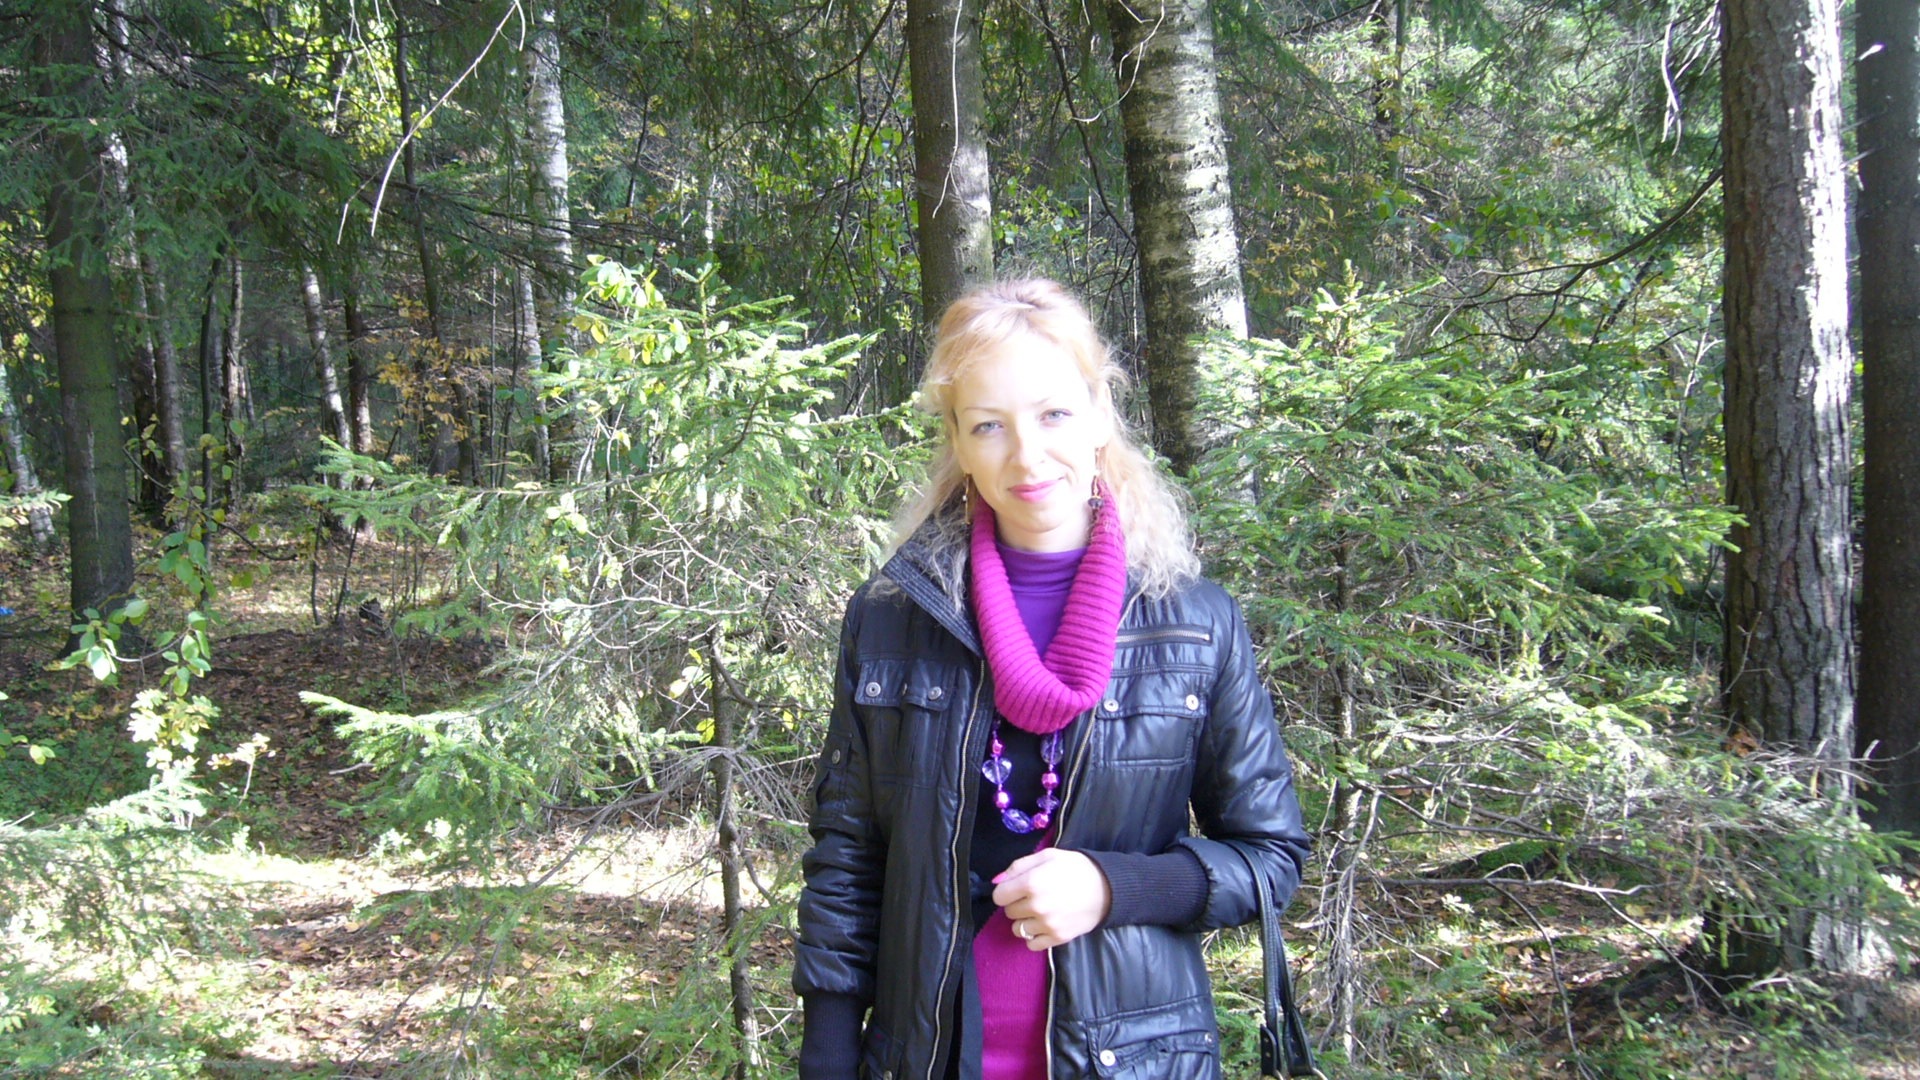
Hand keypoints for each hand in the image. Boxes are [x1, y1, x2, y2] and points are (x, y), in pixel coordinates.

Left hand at [991, 848, 1110, 950]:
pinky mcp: (1057, 938)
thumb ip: (1018, 866)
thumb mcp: (1047, 856)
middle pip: (1009, 912)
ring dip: (1025, 921)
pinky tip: (1045, 924)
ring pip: (1018, 929)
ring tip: (1041, 911)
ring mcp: (1047, 925)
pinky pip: (1031, 944)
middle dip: (1017, 904)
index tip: (1017, 888)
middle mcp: (1037, 906)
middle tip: (1034, 896)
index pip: (999, 896)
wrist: (1107, 888)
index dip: (1006, 890)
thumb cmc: (1076, 868)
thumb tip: (997, 881)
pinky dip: (1035, 936)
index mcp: (1032, 882)